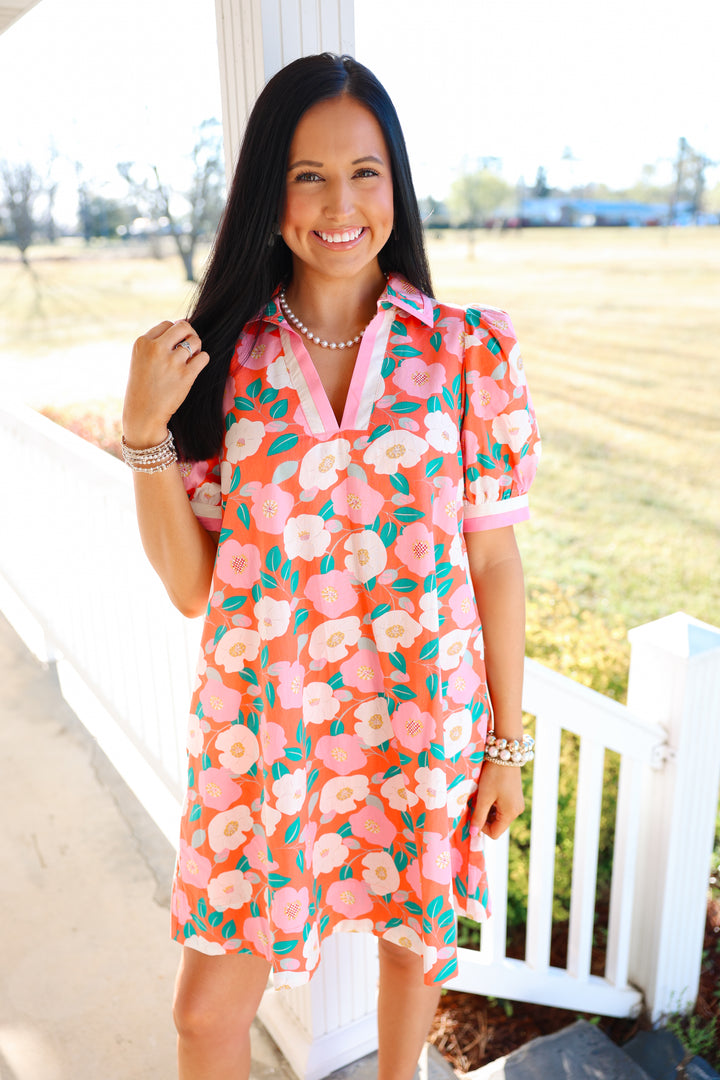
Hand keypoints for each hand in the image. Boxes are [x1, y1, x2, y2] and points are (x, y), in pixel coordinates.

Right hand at [123, 320, 208, 447]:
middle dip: (189, 334)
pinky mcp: (186, 375)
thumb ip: (156, 343)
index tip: (174, 346)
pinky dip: (202, 360)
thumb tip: (183, 327)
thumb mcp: (140, 359)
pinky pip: (204, 357)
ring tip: (189, 359)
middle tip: (188, 346)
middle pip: (183, 326)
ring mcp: (172, 362)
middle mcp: (157, 349)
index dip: (174, 334)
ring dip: (196, 349)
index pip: (167, 325)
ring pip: (196, 341)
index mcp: (142, 343)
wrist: (143, 413)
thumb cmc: (144, 386)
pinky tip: (194, 368)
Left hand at [470, 762, 524, 839]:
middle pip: (497, 825)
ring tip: (481, 796)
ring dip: (488, 809)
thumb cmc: (494, 776)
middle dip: (484, 817)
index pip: (494, 833)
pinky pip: (502, 807)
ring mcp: (517, 804)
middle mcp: (517, 811)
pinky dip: (493, 803)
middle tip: (476, 802)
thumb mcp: (484, 796)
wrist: (505, 754)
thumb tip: (473, 834)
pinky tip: (488, 792)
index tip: (474, 813)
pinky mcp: (515, 797)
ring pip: (498, 816)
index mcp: (510, 813)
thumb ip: (478, 816)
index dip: (482, 827)